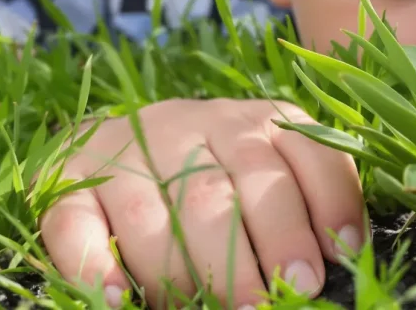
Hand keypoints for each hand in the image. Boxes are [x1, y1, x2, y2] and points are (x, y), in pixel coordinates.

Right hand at [39, 99, 364, 308]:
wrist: (120, 132)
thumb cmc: (223, 170)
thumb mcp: (277, 168)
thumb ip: (308, 201)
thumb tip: (344, 256)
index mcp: (262, 123)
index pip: (304, 156)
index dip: (322, 210)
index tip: (328, 266)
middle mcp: (198, 125)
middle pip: (225, 191)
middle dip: (249, 254)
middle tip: (268, 303)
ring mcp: (129, 149)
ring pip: (153, 213)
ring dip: (182, 273)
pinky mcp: (71, 179)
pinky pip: (76, 222)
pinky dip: (96, 265)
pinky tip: (120, 300)